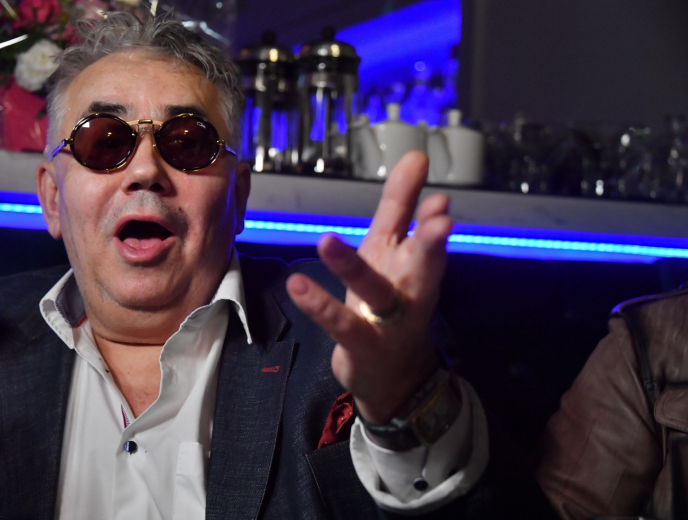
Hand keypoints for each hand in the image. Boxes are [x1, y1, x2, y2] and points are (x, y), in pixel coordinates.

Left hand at [286, 151, 452, 423]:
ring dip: (352, 266)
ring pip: (373, 290)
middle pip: (423, 263)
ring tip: (327, 242)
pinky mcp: (363, 344)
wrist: (395, 377)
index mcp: (414, 263)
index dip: (424, 206)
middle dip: (432, 241)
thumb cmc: (393, 303)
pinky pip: (340, 324)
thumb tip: (416, 158)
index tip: (428, 179)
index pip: (421, 229)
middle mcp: (409, 290)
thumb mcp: (394, 253)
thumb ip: (401, 208)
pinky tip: (297, 284)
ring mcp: (388, 320)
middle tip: (442, 218)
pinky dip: (320, 306)